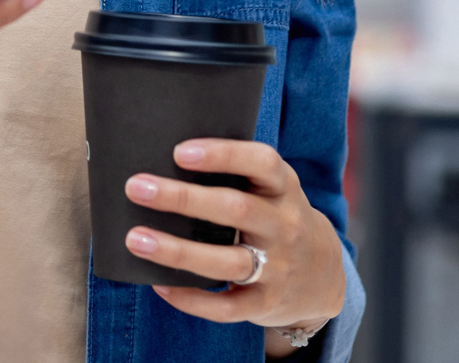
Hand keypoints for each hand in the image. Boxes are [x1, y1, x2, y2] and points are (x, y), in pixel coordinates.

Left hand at [126, 140, 346, 350]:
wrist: (323, 275)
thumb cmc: (275, 216)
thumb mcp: (271, 189)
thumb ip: (235, 172)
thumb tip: (162, 152)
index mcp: (283, 188)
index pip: (262, 163)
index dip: (223, 155)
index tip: (179, 152)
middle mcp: (285, 226)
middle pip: (236, 209)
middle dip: (183, 198)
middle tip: (136, 188)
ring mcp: (278, 267)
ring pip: (228, 261)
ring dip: (178, 251)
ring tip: (135, 240)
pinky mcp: (266, 302)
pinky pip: (228, 307)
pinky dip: (193, 299)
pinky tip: (160, 286)